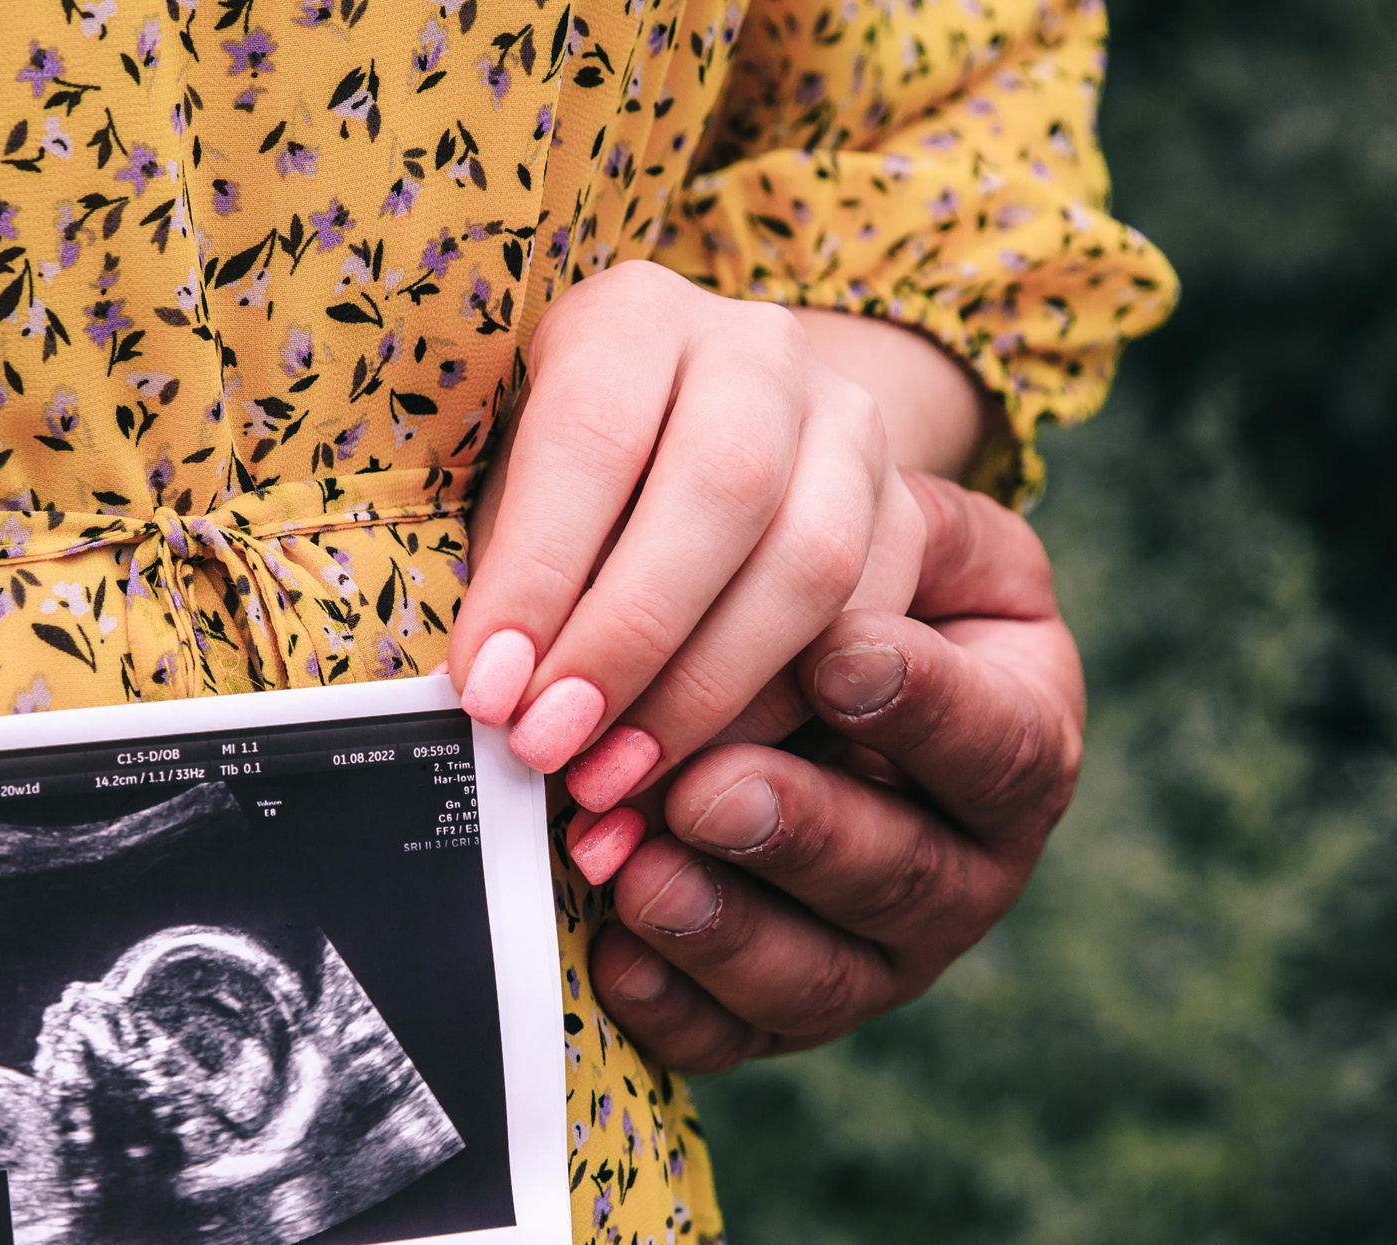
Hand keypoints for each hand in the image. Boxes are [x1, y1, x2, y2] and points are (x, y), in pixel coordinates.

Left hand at [448, 262, 926, 818]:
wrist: (679, 455)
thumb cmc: (561, 493)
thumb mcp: (507, 506)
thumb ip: (505, 586)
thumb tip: (498, 703)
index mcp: (634, 316)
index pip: (590, 436)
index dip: (538, 575)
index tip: (491, 692)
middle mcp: (757, 348)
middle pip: (722, 489)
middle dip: (630, 642)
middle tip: (554, 747)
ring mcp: (848, 423)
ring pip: (813, 560)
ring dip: (708, 693)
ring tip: (616, 777)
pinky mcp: (905, 506)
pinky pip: (864, 622)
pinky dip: (776, 712)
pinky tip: (698, 770)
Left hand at [584, 473, 1085, 1069]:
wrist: (789, 669)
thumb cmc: (851, 587)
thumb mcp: (898, 534)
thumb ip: (882, 544)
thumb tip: (824, 602)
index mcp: (1020, 744)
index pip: (999, 742)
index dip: (924, 706)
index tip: (834, 653)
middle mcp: (966, 870)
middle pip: (903, 875)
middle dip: (800, 833)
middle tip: (708, 789)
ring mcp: (876, 957)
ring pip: (819, 975)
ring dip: (724, 927)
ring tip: (639, 872)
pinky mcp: (777, 1015)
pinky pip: (731, 1037)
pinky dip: (671, 1005)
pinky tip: (611, 954)